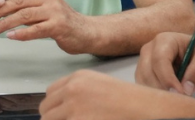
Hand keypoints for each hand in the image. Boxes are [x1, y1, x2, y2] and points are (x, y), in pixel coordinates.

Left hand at [0, 0, 92, 53]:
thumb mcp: (41, 3)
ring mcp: (54, 11)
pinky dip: (21, 33)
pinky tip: (10, 37)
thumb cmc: (59, 19)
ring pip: (24, 15)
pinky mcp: (58, 25)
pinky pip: (35, 29)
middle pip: (18, 2)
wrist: (84, 31)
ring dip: (5, 24)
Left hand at [41, 70, 194, 119]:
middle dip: (54, 119)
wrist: (147, 108)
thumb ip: (79, 93)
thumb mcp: (100, 87)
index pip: (49, 94)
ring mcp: (74, 107)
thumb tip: (61, 108)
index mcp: (78, 78)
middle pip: (46, 110)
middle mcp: (73, 89)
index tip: (60, 115)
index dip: (54, 108)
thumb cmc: (131, 101)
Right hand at [135, 32, 194, 94]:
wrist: (191, 55)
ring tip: (177, 96)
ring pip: (144, 81)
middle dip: (164, 88)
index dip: (168, 78)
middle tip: (181, 98)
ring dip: (159, 92)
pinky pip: (143, 86)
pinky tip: (168, 94)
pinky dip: (155, 94)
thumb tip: (186, 88)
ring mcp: (142, 61)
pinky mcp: (141, 73)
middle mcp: (149, 49)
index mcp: (164, 40)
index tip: (180, 93)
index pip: (160, 59)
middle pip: (148, 72)